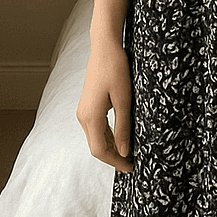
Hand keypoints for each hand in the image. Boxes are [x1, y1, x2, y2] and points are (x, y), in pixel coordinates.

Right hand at [77, 41, 134, 173]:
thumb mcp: (124, 100)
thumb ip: (123, 127)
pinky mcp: (88, 106)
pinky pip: (96, 129)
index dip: (116, 162)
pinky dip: (108, 138)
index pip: (100, 151)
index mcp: (91, 117)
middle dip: (114, 158)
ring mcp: (84, 112)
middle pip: (96, 147)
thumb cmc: (116, 69)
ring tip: (130, 154)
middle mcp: (83, 117)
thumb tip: (124, 152)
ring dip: (111, 149)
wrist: (104, 47)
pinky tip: (121, 139)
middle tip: (133, 164)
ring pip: (96, 139)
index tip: (131, 168)